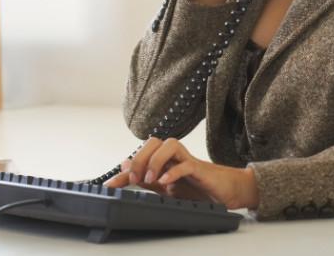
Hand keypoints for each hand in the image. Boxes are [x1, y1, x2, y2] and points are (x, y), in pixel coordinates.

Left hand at [103, 137, 258, 210]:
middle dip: (140, 158)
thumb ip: (146, 179)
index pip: (140, 156)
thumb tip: (125, 169)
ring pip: (170, 144)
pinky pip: (186, 164)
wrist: (223, 191)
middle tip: (134, 179)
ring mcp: (187, 160)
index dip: (123, 170)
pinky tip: (165, 183)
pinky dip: (174, 172)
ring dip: (156, 160)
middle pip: (153, 141)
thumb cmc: (195, 187)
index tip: (110, 185)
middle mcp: (174, 156)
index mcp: (164, 159)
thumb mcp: (165, 188)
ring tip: (150, 179)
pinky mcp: (199, 169)